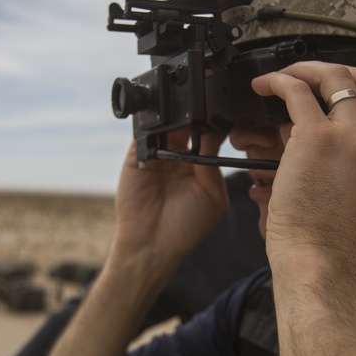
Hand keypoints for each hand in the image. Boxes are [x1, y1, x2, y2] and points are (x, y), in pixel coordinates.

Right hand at [106, 128, 228, 281]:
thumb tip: (213, 135)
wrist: (152, 244)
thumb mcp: (212, 196)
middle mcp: (178, 156)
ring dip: (172, 119)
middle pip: (185, 124)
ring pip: (164, 125)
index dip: (212, 125)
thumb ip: (212, 165)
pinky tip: (161, 129)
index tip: (220, 117)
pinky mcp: (136, 156)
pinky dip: (150, 126)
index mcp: (199, 164)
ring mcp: (156, 154)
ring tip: (182, 120)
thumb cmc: (187, 226)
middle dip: (192, 117)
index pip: (207, 135)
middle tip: (201, 112)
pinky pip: (142, 133)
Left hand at [251, 62, 355, 277]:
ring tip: (280, 78)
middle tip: (303, 74)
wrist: (322, 263)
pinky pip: (296, 91)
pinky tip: (266, 87)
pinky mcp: (317, 137)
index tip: (325, 90)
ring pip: (331, 76)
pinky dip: (279, 81)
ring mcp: (353, 136)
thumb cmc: (335, 241)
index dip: (349, 88)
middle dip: (328, 68)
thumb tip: (327, 133)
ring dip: (302, 70)